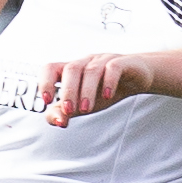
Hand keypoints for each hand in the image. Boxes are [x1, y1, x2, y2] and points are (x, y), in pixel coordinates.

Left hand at [37, 55, 152, 122]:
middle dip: (68, 91)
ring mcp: (103, 60)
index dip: (44, 82)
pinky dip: (108, 82)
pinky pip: (113, 67)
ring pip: (91, 70)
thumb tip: (58, 122)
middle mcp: (85, 63)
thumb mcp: (82, 104)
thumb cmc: (104, 90)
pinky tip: (107, 96)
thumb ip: (64, 112)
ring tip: (87, 109)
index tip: (47, 101)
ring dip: (86, 91)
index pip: (50, 68)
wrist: (137, 78)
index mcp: (71, 71)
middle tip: (70, 110)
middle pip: (71, 69)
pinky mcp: (122, 63)